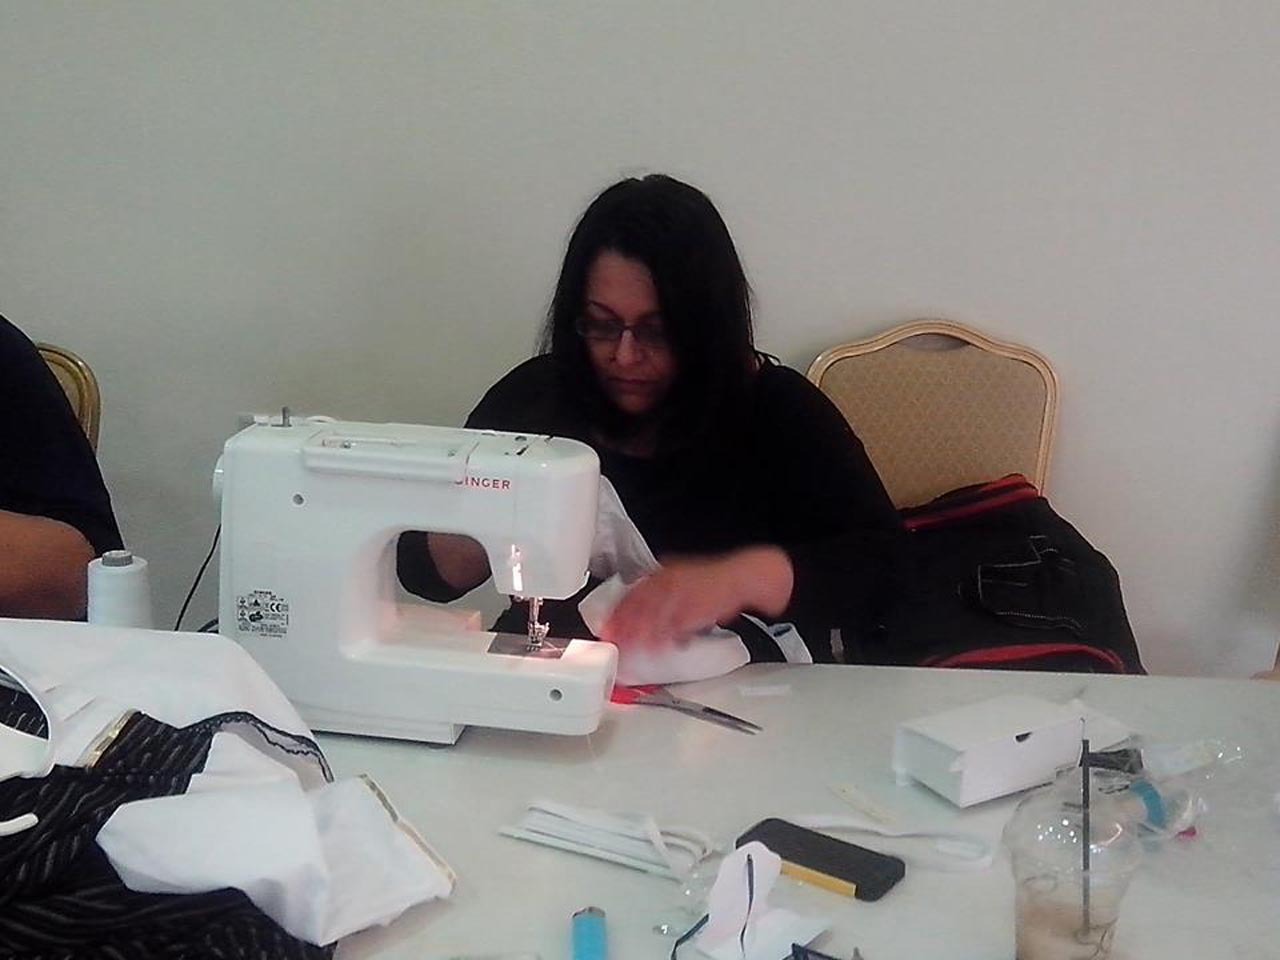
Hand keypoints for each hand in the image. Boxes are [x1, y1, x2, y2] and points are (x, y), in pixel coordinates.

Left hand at [599, 546, 792, 647]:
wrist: (743, 577)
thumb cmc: (714, 583)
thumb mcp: (682, 578)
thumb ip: (662, 592)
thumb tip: (643, 613)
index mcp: (665, 573)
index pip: (634, 594)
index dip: (619, 613)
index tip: (608, 628)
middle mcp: (670, 582)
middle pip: (639, 607)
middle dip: (624, 627)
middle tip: (614, 643)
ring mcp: (683, 596)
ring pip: (654, 619)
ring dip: (640, 637)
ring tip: (631, 652)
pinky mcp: (697, 610)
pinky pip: (675, 628)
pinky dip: (664, 641)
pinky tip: (657, 651)